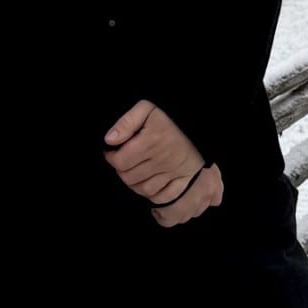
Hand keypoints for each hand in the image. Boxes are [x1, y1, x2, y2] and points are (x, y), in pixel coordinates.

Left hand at [103, 102, 223, 226]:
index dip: (111, 157)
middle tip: (124, 162)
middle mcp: (163, 158)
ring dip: (134, 183)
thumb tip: (109, 140)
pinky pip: (161, 197)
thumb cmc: (169, 120)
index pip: (120, 161)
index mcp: (152, 140)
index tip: (112, 153)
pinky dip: (151, 194)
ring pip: (143, 189)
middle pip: (128, 177)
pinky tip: (148, 182)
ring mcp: (173, 172)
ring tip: (135, 172)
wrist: (199, 128)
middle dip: (121, 171)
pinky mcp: (182, 182)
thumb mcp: (146, 110)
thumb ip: (126, 122)